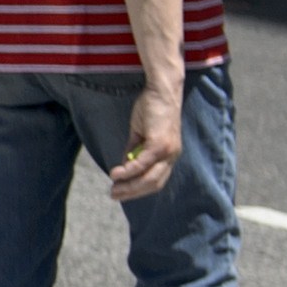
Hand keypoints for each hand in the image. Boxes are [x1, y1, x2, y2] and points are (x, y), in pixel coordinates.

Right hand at [109, 86, 181, 202]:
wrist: (162, 91)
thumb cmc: (152, 108)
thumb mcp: (140, 133)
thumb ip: (134, 150)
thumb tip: (124, 166)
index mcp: (169, 155)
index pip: (156, 180)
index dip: (139, 190)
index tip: (122, 193)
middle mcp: (172, 156)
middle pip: (154, 184)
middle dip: (132, 192)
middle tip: (114, 195)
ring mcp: (168, 151)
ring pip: (150, 178)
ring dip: (130, 186)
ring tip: (113, 189)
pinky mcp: (161, 144)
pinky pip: (143, 163)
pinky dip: (129, 171)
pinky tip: (116, 175)